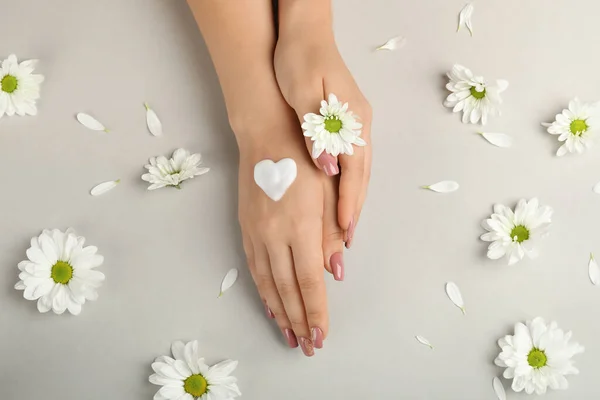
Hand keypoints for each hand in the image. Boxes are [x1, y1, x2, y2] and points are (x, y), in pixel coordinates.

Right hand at [235, 103, 344, 356]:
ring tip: (288, 334)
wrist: (266, 133)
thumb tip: (336, 271)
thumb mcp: (327, 191)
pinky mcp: (246, 228)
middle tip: (306, 346)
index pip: (309, 282)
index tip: (321, 335)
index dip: (316, 311)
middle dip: (299, 321)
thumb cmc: (304, 157)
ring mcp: (256, 233)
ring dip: (279, 312)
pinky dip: (263, 290)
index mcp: (300, 227)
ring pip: (268, 283)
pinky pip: (254, 268)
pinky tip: (269, 303)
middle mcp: (275, 236)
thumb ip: (331, 233)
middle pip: (287, 290)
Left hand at [274, 25, 371, 247]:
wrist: (303, 31)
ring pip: (357, 174)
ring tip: (344, 232)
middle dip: (353, 211)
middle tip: (346, 244)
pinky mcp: (344, 124)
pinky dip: (346, 186)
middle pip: (360, 178)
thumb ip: (317, 132)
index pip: (354, 171)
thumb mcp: (303, 92)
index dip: (348, 203)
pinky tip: (340, 198)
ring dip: (351, 202)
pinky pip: (350, 163)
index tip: (344, 231)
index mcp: (351, 121)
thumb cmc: (300, 58)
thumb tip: (329, 168)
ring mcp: (354, 126)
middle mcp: (358, 127)